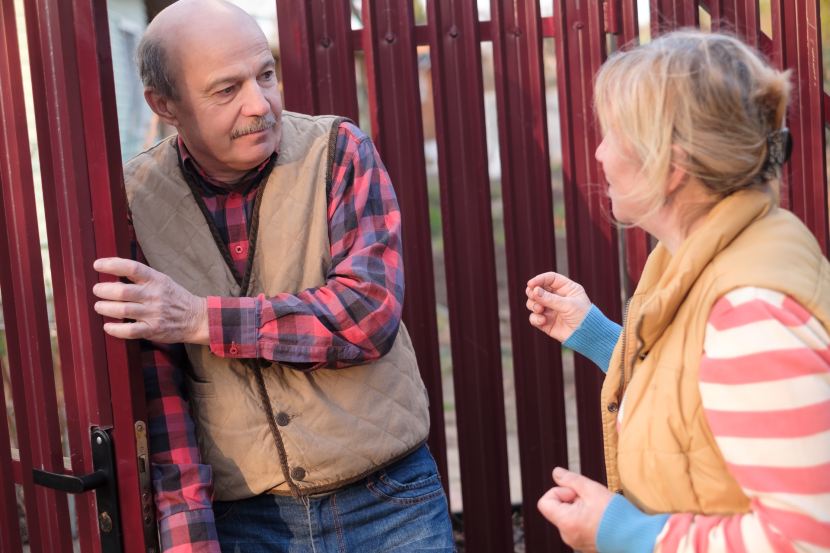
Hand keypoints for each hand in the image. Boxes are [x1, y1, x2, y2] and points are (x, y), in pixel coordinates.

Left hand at [92, 257, 208, 344]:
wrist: (196, 318)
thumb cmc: (174, 298)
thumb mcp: (163, 280)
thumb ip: (142, 277)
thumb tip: (113, 270)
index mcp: (156, 280)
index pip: (132, 268)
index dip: (112, 265)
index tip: (97, 265)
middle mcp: (154, 295)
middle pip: (122, 291)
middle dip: (104, 290)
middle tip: (97, 290)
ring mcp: (154, 313)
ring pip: (122, 310)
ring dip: (105, 308)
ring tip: (99, 306)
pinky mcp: (153, 330)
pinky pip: (129, 330)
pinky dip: (115, 329)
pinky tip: (108, 326)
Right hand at [525, 272, 590, 341]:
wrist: (587, 337)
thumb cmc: (583, 318)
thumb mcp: (568, 305)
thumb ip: (550, 298)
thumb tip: (534, 291)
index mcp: (566, 289)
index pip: (550, 279)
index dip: (539, 279)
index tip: (530, 285)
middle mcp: (557, 297)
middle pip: (538, 289)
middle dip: (533, 293)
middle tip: (533, 296)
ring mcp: (550, 310)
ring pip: (533, 303)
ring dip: (533, 305)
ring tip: (540, 310)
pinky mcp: (546, 322)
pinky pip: (534, 317)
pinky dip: (535, 318)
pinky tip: (542, 321)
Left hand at [537, 467, 611, 552]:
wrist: (638, 538)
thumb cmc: (617, 515)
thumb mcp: (592, 489)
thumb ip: (571, 480)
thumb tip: (556, 473)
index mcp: (566, 523)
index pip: (544, 502)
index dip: (559, 492)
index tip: (576, 493)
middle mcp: (567, 536)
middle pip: (557, 509)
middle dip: (572, 499)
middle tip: (591, 500)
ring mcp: (575, 542)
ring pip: (568, 516)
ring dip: (580, 508)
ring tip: (598, 509)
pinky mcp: (584, 544)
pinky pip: (577, 526)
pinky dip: (585, 518)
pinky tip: (601, 518)